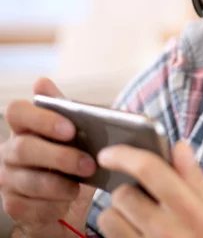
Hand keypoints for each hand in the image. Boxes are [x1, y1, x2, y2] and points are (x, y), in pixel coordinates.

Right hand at [0, 78, 96, 236]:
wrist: (69, 200)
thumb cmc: (73, 161)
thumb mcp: (79, 137)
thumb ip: (78, 115)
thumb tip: (91, 99)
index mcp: (25, 127)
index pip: (18, 112)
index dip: (42, 119)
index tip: (70, 129)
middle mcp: (10, 151)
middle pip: (23, 148)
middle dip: (60, 156)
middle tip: (89, 163)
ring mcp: (8, 179)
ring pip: (29, 180)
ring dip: (61, 184)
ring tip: (82, 185)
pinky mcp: (13, 205)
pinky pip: (31, 206)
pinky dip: (56, 204)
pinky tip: (68, 200)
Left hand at [96, 140, 202, 236]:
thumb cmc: (201, 234)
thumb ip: (193, 175)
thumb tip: (179, 145)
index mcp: (192, 210)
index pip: (150, 170)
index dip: (125, 155)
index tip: (109, 152)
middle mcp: (168, 230)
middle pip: (123, 193)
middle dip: (128, 190)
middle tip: (142, 197)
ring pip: (109, 213)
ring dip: (118, 211)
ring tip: (137, 216)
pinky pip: (106, 232)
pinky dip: (114, 227)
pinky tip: (131, 230)